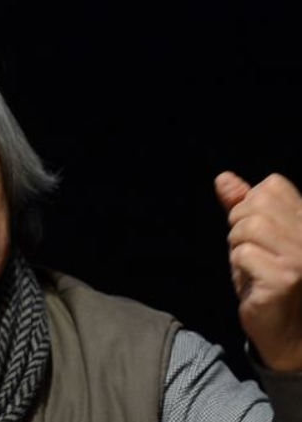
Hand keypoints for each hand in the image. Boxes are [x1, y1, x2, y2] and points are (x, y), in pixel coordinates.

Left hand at [214, 171, 301, 372]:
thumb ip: (241, 206)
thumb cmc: (270, 282)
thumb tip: (223, 178)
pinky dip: (240, 268)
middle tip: (252, 254)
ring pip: (248, 227)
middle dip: (239, 227)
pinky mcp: (286, 278)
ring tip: (252, 268)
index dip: (250, 207)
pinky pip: (243, 254)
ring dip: (238, 248)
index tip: (257, 236)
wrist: (290, 335)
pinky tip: (255, 283)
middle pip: (256, 204)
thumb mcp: (256, 238)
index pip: (272, 186)